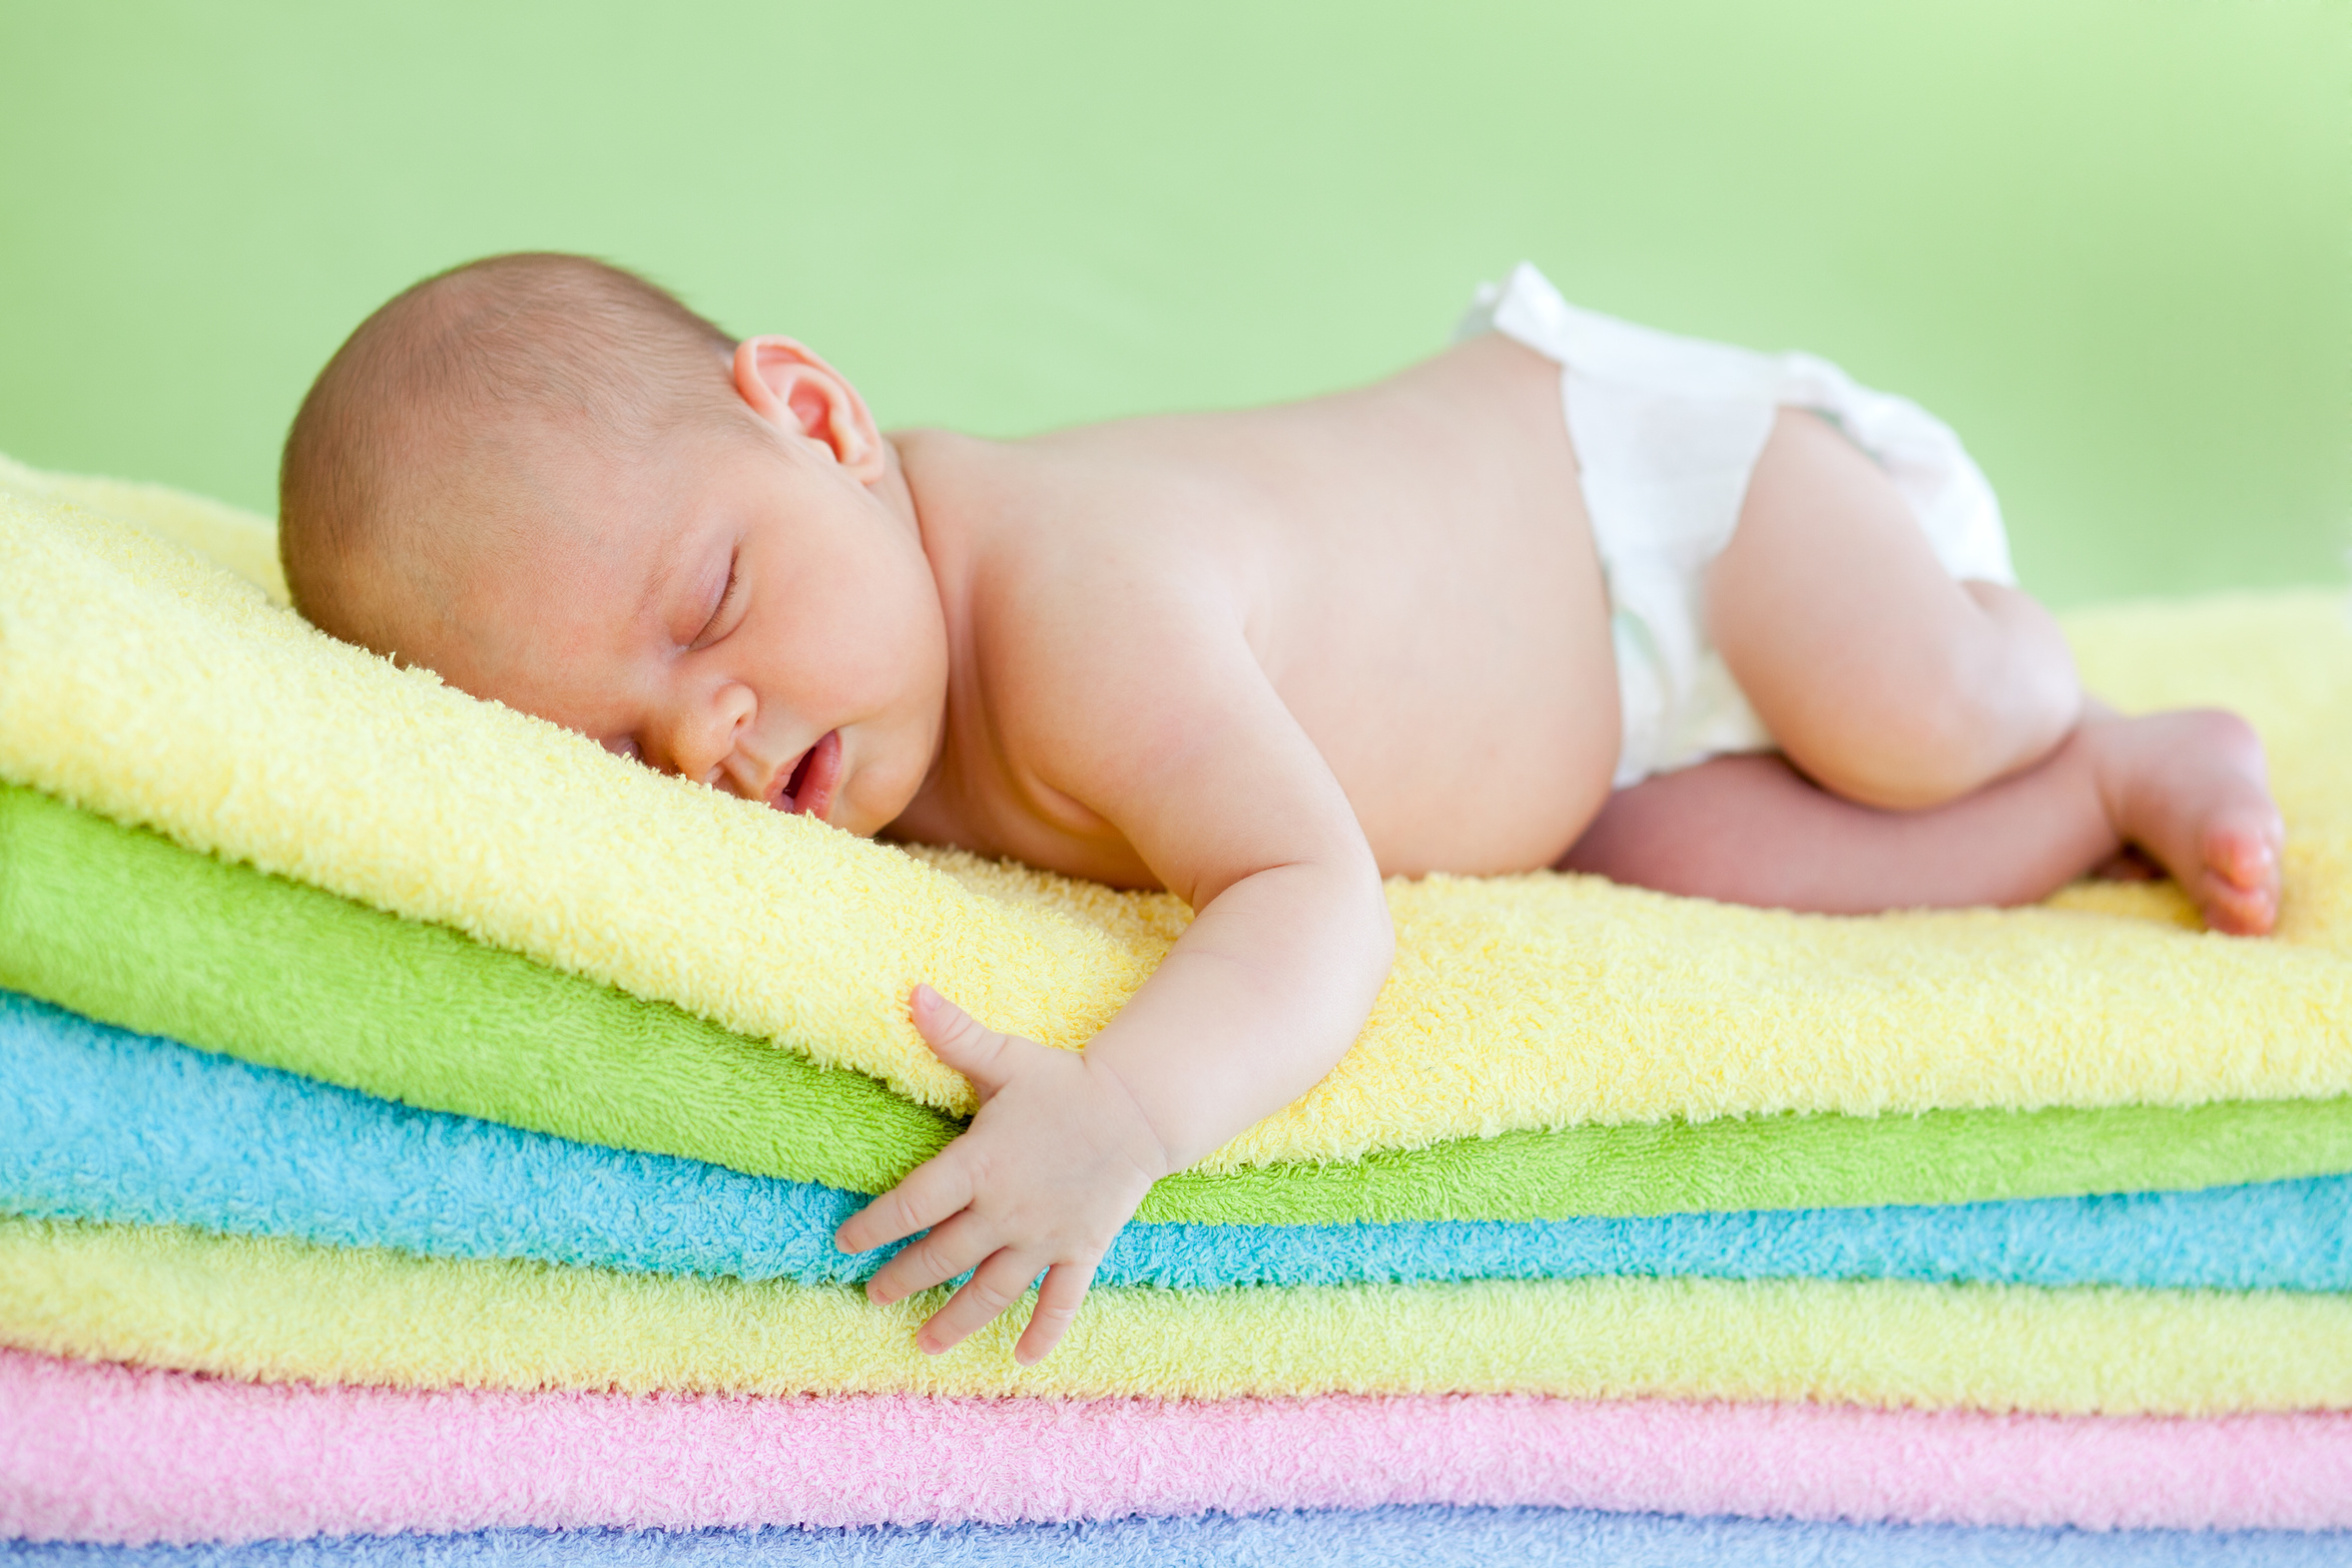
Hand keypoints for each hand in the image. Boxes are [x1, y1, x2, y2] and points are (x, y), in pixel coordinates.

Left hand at [835, 984, 1171, 1363]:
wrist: (1140, 1108)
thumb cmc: (1066, 1083)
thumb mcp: (1007, 1058)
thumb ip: (955, 1034)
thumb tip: (911, 992)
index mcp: (980, 1164)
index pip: (911, 1205)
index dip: (874, 1227)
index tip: (845, 1242)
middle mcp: (1006, 1210)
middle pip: (941, 1256)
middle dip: (903, 1279)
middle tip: (874, 1296)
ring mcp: (1044, 1237)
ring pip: (991, 1291)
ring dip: (955, 1320)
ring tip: (925, 1343)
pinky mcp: (1080, 1250)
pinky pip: (1060, 1302)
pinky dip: (1043, 1333)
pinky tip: (1023, 1361)